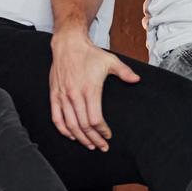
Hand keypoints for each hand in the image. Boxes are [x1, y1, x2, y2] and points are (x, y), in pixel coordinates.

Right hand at [48, 31, 139, 149]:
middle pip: (83, 126)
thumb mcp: (110, 61)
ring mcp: (63, 96)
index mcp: (90, 89)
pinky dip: (63, 130)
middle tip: (102, 146)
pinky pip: (56, 118)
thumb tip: (137, 80)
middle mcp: (75, 95)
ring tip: (89, 145)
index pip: (95, 119)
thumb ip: (125, 72)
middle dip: (94, 139)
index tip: (108, 135)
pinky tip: (71, 135)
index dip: (102, 131)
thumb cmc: (89, 54)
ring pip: (70, 125)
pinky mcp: (54, 95)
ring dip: (80, 138)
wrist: (68, 44)